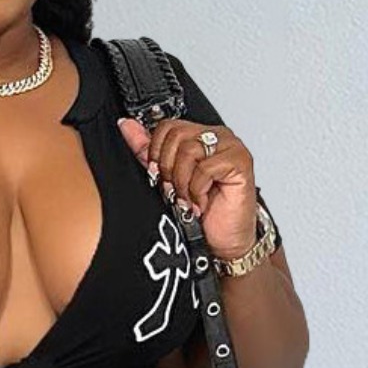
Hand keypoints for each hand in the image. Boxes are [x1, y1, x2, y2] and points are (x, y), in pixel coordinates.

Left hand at [117, 116, 257, 260]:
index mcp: (198, 136)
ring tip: (188, 199)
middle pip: (176, 135)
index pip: (168, 126)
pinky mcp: (240, 161)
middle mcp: (216, 136)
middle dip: (168, 170)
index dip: (156, 153)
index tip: (159, 177)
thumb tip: (126, 126)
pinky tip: (202, 203)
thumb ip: (146, 151)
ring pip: (189, 150)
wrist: (224, 242)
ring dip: (182, 183)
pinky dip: (198, 191)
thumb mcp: (166, 179)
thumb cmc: (202, 213)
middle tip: (175, 191)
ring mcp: (230, 146)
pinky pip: (205, 168)